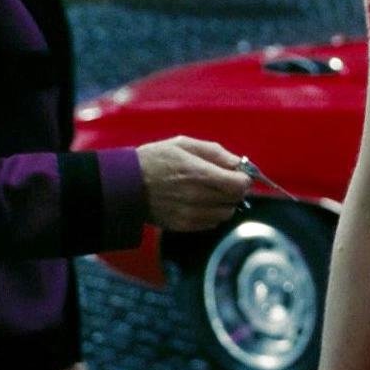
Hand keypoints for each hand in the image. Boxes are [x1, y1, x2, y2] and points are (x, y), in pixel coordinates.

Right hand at [137, 136, 251, 231]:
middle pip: (235, 199)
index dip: (244, 178)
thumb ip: (215, 152)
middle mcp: (197, 197)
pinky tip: (199, 202)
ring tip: (210, 191)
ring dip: (224, 203)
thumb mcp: (184, 144)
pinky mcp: (183, 226)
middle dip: (234, 189)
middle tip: (224, 180)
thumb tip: (239, 163)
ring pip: (225, 214)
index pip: (239, 184)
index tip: (238, 173)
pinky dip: (212, 213)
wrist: (125, 184)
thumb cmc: (155, 159)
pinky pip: (211, 223)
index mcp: (199, 173)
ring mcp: (190, 214)